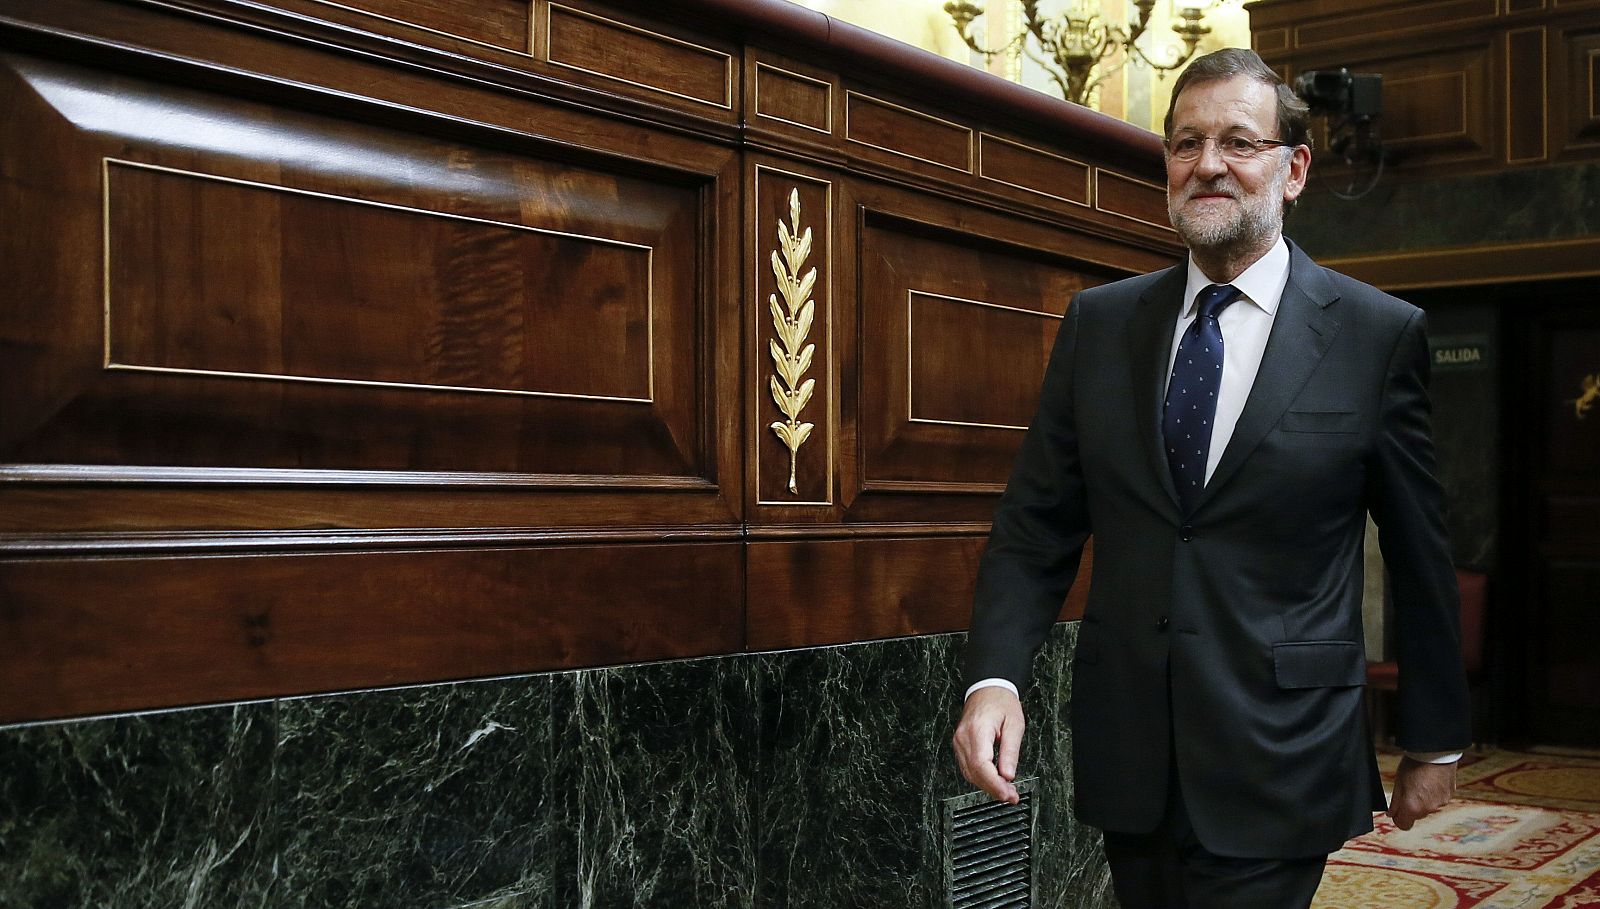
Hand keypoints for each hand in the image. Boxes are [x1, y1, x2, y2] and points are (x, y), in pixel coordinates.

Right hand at [952, 686, 1025, 803]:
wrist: (987, 689)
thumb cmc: (1001, 702)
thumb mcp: (1014, 724)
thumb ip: (1011, 751)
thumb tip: (1008, 775)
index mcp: (977, 730)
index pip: (981, 765)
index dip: (994, 784)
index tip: (1007, 794)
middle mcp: (963, 737)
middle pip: (974, 773)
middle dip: (994, 788)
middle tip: (1012, 796)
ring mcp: (959, 742)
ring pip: (970, 773)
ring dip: (988, 786)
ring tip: (1006, 791)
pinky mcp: (960, 745)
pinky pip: (968, 767)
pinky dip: (981, 778)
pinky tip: (994, 781)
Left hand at [1388, 756, 1456, 829]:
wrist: (1435, 752)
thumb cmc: (1414, 765)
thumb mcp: (1398, 783)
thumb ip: (1395, 802)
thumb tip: (1391, 814)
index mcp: (1413, 807)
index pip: (1404, 825)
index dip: (1398, 818)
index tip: (1396, 810)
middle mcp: (1428, 809)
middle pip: (1416, 816)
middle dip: (1410, 807)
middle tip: (1408, 790)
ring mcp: (1440, 803)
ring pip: (1427, 808)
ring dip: (1423, 800)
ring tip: (1420, 783)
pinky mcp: (1449, 796)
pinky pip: (1438, 800)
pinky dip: (1433, 795)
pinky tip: (1430, 781)